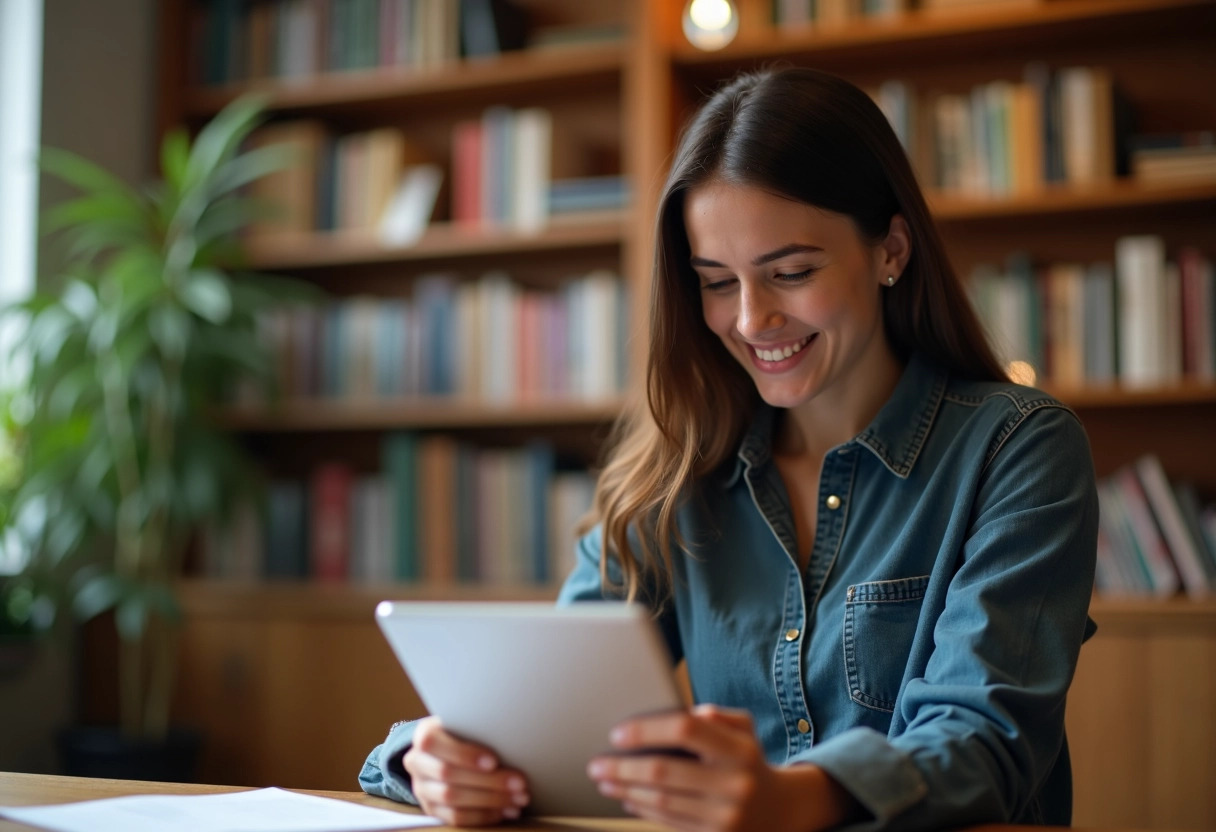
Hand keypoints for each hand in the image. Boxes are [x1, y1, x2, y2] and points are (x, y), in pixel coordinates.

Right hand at [402, 716, 529, 825]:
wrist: (447, 752)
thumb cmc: (466, 733)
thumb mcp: (468, 724)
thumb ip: (480, 729)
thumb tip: (514, 737)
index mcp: (425, 735)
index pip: (434, 743)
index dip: (464, 754)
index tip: (494, 761)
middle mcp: (417, 762)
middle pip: (448, 774)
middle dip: (488, 781)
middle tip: (520, 783)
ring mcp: (422, 789)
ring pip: (452, 799)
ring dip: (490, 800)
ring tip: (518, 799)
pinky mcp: (431, 809)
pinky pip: (455, 818)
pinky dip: (483, 815)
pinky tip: (505, 811)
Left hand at [587, 705, 854, 831]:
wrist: (780, 811)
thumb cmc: (749, 760)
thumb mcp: (744, 729)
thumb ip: (717, 716)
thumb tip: (689, 711)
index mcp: (739, 749)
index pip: (686, 729)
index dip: (647, 729)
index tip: (617, 733)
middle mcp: (734, 783)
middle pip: (664, 771)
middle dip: (623, 767)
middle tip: (595, 764)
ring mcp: (725, 816)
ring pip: (662, 801)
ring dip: (626, 791)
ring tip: (604, 781)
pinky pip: (669, 822)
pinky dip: (642, 809)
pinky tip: (626, 799)